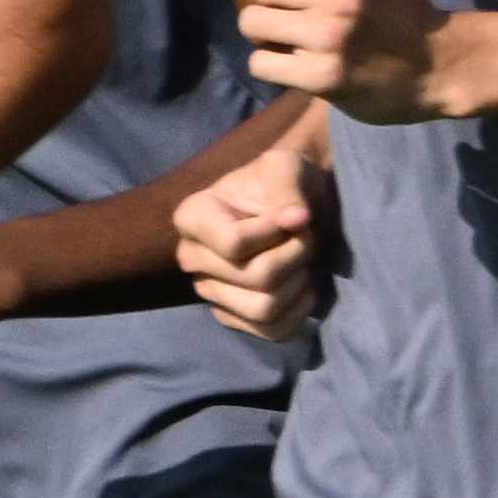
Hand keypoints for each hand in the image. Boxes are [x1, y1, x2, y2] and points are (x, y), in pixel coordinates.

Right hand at [175, 138, 327, 341]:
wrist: (301, 207)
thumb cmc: (288, 180)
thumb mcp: (286, 166)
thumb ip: (286, 184)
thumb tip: (296, 219)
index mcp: (192, 217)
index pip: (234, 245)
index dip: (275, 233)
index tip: (291, 216)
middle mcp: (192, 257)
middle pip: (256, 278)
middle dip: (296, 256)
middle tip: (305, 238)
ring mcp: (211, 291)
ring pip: (264, 308)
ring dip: (299, 283)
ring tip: (303, 261)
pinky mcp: (235, 317)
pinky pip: (272, 331)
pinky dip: (299, 311)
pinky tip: (304, 285)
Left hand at [240, 0, 450, 122]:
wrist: (439, 68)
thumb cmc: (408, 1)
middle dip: (281, 4)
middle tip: (309, 18)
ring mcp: (330, 38)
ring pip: (254, 24)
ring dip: (271, 35)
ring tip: (301, 41)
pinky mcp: (321, 77)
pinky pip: (262, 64)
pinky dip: (276, 68)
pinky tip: (304, 66)